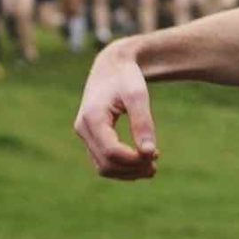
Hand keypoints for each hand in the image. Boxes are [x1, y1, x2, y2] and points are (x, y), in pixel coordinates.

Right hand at [75, 44, 158, 178]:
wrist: (112, 65)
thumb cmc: (126, 76)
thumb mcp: (138, 95)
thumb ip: (143, 123)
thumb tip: (150, 152)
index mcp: (92, 117)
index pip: (111, 152)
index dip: (134, 160)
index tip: (156, 154)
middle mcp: (83, 128)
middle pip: (106, 164)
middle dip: (132, 168)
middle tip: (156, 162)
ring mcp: (84, 135)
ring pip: (103, 168)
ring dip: (128, 172)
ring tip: (152, 166)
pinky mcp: (90, 138)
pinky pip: (103, 162)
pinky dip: (122, 167)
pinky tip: (141, 161)